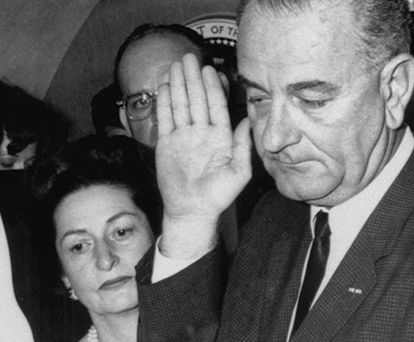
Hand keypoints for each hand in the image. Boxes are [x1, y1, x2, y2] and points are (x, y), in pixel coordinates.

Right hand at [155, 53, 252, 258]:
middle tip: (190, 58)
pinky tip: (166, 86)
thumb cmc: (218, 196)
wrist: (192, 211)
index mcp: (221, 137)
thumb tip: (247, 120)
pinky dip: (166, 102)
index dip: (213, 88)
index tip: (209, 70)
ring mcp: (184, 136)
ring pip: (181, 105)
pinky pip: (166, 118)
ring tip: (176, 65)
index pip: (216, 106)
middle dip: (194, 78)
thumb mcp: (238, 173)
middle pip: (197, 100)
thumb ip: (243, 146)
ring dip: (179, 85)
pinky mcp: (167, 143)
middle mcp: (202, 133)